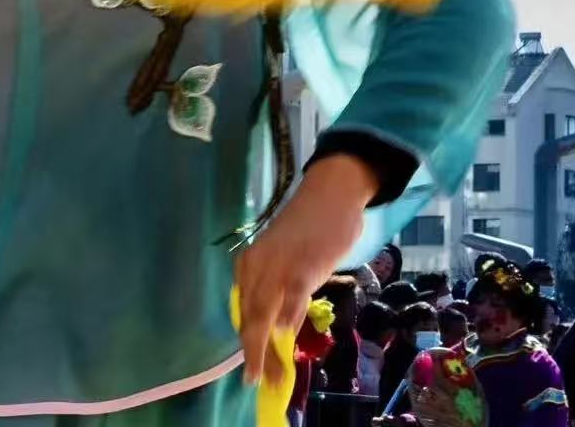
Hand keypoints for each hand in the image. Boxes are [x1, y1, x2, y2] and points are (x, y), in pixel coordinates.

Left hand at [233, 153, 374, 384]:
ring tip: (273, 376)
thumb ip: (275, 286)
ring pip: (266, 317)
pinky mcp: (302, 268)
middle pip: (250, 318)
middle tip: (257, 381)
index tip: (252, 367)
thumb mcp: (282, 257)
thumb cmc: (309, 225)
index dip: (247, 342)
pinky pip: (291, 303)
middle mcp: (256, 265)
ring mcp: (278, 267)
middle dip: (253, 353)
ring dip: (269, 350)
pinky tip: (284, 341)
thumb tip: (275, 322)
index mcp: (248, 263)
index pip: (243, 311)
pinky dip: (287, 323)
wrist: (331, 193)